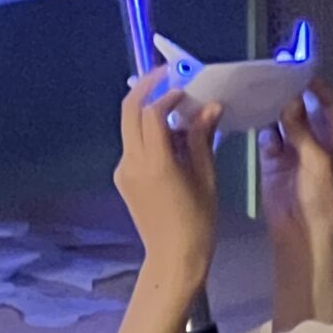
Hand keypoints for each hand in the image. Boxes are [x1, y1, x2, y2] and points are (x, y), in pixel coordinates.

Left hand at [114, 68, 222, 277]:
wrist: (173, 257)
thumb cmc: (198, 222)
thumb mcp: (206, 177)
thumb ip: (202, 139)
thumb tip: (210, 107)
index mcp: (154, 163)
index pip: (151, 114)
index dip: (167, 96)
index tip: (185, 89)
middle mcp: (131, 162)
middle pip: (128, 111)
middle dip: (145, 88)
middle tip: (165, 75)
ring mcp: (122, 169)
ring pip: (130, 127)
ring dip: (149, 112)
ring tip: (179, 112)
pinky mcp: (122, 177)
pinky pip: (133, 145)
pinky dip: (149, 134)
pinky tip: (172, 142)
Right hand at [259, 78, 332, 244]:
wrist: (301, 234)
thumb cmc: (322, 198)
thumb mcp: (318, 161)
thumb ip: (301, 128)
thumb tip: (288, 98)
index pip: (332, 106)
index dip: (319, 88)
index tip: (300, 70)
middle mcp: (319, 141)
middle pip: (306, 110)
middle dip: (292, 94)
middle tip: (274, 74)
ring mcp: (296, 150)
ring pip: (285, 120)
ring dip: (274, 107)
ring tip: (259, 88)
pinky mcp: (274, 159)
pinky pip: (268, 135)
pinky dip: (262, 126)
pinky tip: (253, 114)